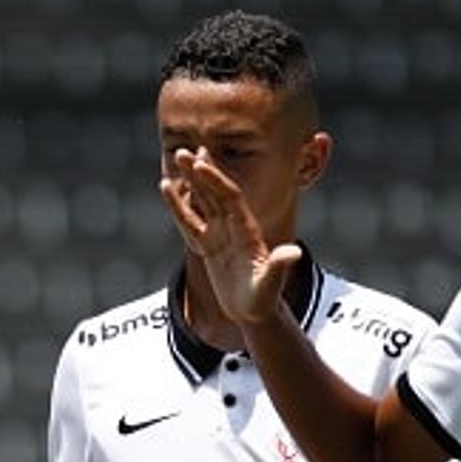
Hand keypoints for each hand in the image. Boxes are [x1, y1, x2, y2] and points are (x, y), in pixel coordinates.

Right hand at [159, 147, 301, 329]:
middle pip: (214, 192)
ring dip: (191, 179)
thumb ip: (278, 267)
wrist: (255, 311)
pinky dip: (178, 203)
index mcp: (246, 230)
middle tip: (183, 150)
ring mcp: (219, 233)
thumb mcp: (270, 285)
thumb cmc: (263, 300)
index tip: (200, 163)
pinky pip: (189, 220)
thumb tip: (293, 253)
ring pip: (202, 200)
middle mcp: (233, 226)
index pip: (229, 198)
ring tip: (178, 155)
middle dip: (200, 171)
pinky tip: (167, 187)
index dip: (216, 180)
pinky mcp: (208, 243)